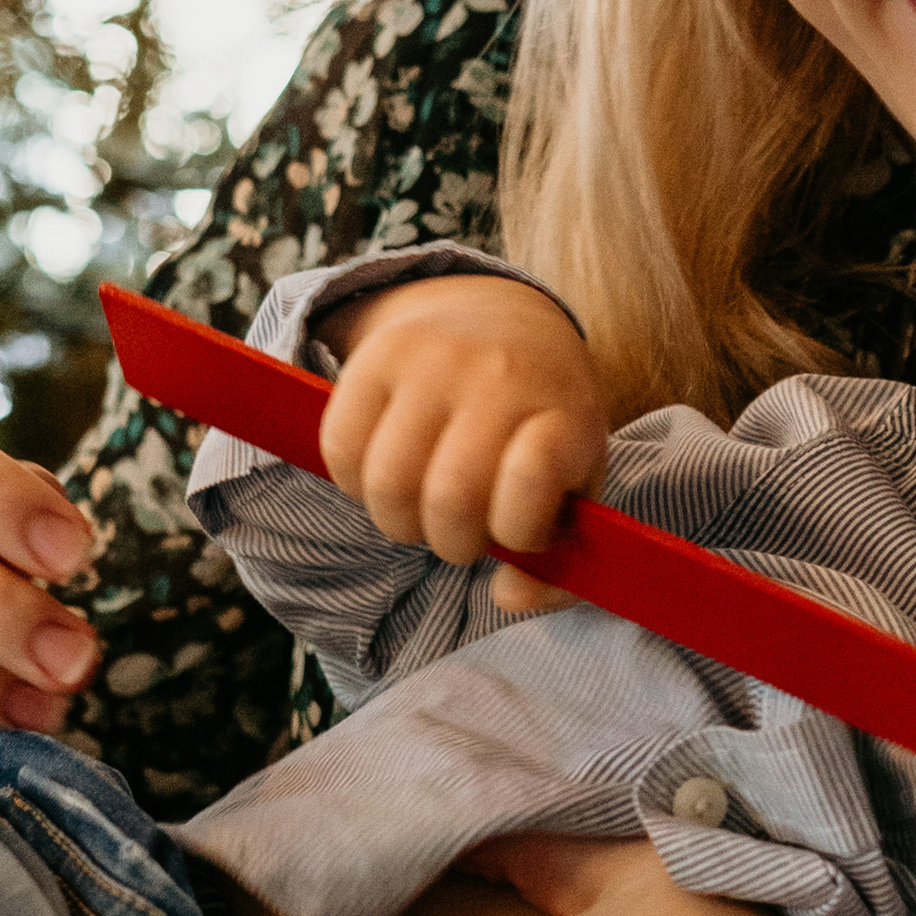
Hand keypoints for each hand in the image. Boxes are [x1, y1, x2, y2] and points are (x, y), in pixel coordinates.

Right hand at [317, 274, 608, 612]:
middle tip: (462, 531)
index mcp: (564, 412)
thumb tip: (506, 596)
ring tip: (421, 508)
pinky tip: (385, 476)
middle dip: (451, 543)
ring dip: (399, 521)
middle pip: (449, 500)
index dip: (519, 530)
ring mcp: (435, 359)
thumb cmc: (541, 430)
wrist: (507, 320)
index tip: (521, 528)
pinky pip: (340, 448)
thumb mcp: (575, 489)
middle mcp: (501, 375)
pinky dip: (353, 485)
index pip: (532, 477)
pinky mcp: (378, 354)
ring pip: (387, 483)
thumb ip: (560, 569)